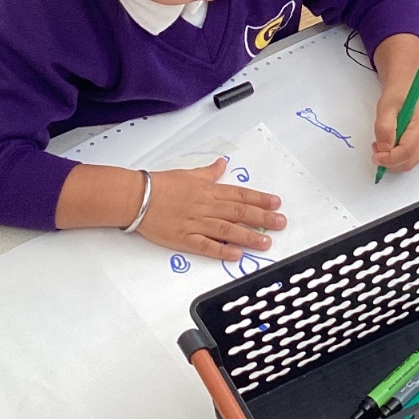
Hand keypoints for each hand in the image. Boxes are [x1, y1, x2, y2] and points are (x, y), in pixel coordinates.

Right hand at [136, 158, 285, 260]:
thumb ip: (208, 172)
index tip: (276, 203)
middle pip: (239, 212)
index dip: (260, 199)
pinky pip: (206, 246)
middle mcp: (206, 207)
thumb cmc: (160, 185)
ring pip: (228, 230)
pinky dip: (222, 250)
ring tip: (266, 241)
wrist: (137, 196)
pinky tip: (236, 254)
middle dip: (262, 218)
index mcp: (208, 191)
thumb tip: (221, 164)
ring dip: (248, 236)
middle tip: (281, 223)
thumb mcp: (188, 173)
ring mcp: (195, 223)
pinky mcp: (183, 238)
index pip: (240, 195)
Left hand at [371, 32, 418, 173]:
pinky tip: (389, 145)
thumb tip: (384, 149)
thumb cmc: (397, 94)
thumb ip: (384, 127)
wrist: (406, 88)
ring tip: (381, 144)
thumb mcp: (386, 106)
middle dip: (390, 161)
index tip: (375, 156)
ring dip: (392, 160)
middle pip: (408, 161)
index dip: (389, 159)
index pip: (406, 153)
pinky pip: (409, 158)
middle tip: (375, 150)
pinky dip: (397, 157)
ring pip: (408, 162)